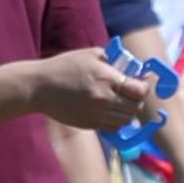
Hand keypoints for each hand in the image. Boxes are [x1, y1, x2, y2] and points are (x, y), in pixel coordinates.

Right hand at [21, 45, 163, 125]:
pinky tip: (109, 112)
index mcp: (107, 78)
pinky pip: (113, 128)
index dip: (143, 88)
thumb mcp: (90, 55)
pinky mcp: (90, 124)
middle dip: (136, 101)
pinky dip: (116, 121)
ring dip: (127, 113)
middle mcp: (104, 98)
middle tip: (130, 94)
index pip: (140, 91)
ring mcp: (97, 114)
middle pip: (135, 108)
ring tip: (120, 103)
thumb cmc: (64, 67)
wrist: (39, 87)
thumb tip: (132, 68)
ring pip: (126, 120)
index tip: (139, 84)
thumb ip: (113, 61)